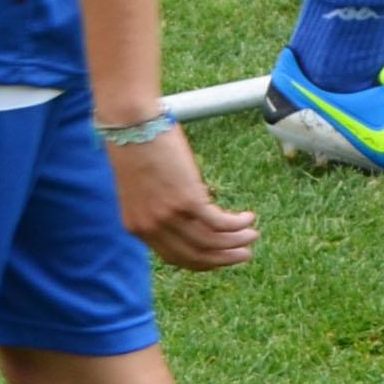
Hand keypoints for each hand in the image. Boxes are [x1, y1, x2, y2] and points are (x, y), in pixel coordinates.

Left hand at [104, 128, 258, 271]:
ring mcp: (169, 216)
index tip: (219, 256)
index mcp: (137, 227)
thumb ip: (157, 206)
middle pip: (195, 256)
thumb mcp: (140, 187)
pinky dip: (237, 223)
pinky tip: (248, 217)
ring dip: (236, 241)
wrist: (131, 123)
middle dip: (223, 258)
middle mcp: (152, 228)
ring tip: (252, 235)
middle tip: (244, 255)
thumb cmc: (134, 146)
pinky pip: (219, 222)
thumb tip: (186, 212)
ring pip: (211, 242)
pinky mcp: (187, 200)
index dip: (201, 260)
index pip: (174, 257)